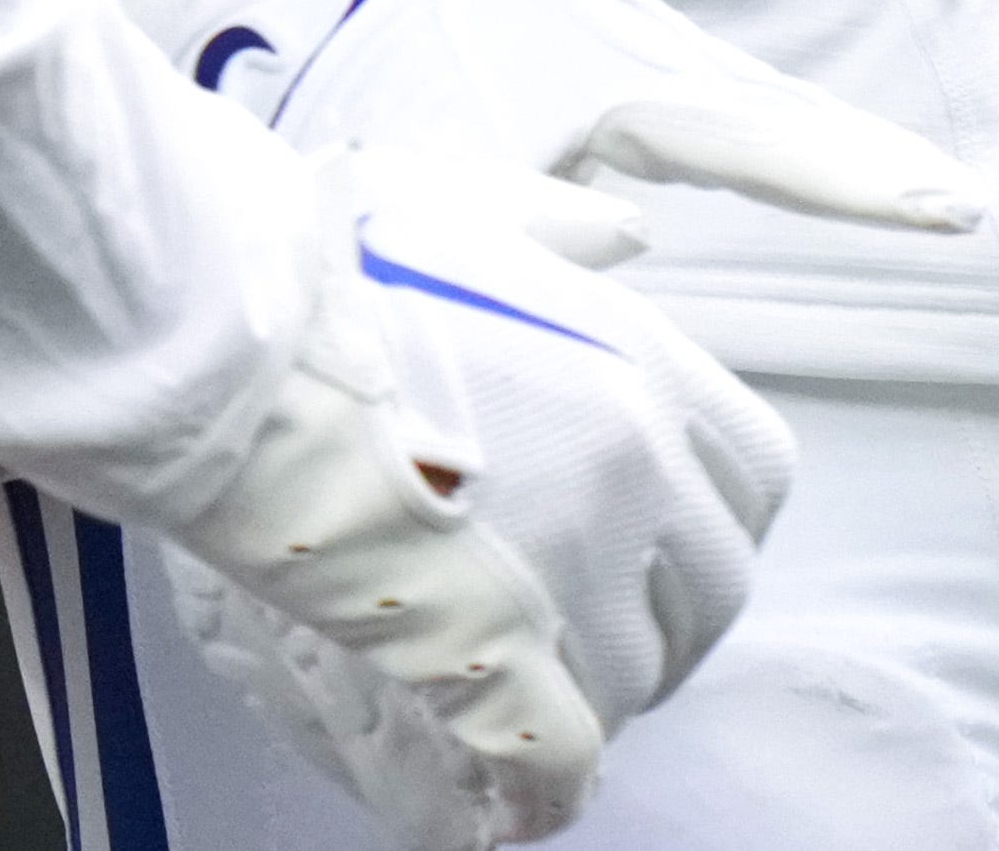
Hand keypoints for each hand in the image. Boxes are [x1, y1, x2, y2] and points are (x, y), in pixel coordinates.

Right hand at [133, 168, 802, 850]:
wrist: (241, 336)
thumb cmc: (339, 270)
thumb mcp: (475, 207)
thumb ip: (566, 230)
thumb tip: (625, 238)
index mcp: (642, 368)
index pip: (757, 476)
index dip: (718, 518)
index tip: (679, 535)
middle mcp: (634, 473)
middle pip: (718, 587)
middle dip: (676, 615)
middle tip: (616, 621)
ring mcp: (572, 568)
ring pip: (641, 673)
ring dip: (607, 689)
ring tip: (553, 686)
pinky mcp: (495, 653)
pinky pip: (562, 750)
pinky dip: (552, 784)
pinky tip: (527, 797)